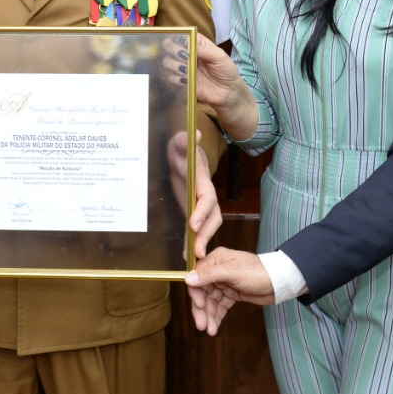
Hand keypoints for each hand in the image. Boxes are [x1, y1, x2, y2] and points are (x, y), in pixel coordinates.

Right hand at [167, 34, 257, 140]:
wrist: (229, 92)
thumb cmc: (226, 71)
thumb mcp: (219, 56)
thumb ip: (203, 50)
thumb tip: (186, 45)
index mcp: (197, 44)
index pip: (181, 35)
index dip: (177, 37)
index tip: (181, 43)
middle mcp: (187, 55)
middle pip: (169, 47)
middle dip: (173, 50)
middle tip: (183, 56)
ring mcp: (183, 68)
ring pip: (167, 62)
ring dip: (174, 65)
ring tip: (186, 69)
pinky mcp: (182, 82)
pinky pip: (171, 78)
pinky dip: (176, 78)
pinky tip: (186, 80)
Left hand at [168, 131, 222, 257]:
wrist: (182, 156)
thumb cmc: (181, 148)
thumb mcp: (179, 142)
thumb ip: (185, 140)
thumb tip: (195, 134)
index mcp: (202, 180)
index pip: (207, 197)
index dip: (202, 211)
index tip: (194, 224)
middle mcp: (205, 195)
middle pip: (213, 217)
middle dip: (206, 234)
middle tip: (198, 251)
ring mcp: (200, 205)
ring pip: (208, 226)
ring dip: (202, 242)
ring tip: (194, 259)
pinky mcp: (193, 212)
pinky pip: (195, 230)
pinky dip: (192, 243)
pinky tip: (186, 257)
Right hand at [184, 247, 273, 334]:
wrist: (279, 282)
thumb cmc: (258, 272)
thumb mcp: (233, 272)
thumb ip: (210, 275)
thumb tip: (187, 278)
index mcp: (216, 260)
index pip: (197, 277)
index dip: (195, 293)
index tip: (198, 306)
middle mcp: (217, 270)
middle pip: (202, 292)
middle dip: (201, 309)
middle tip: (201, 325)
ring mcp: (224, 282)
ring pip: (210, 301)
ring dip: (209, 315)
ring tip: (210, 330)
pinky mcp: (231, 293)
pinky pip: (220, 305)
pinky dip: (216, 316)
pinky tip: (215, 326)